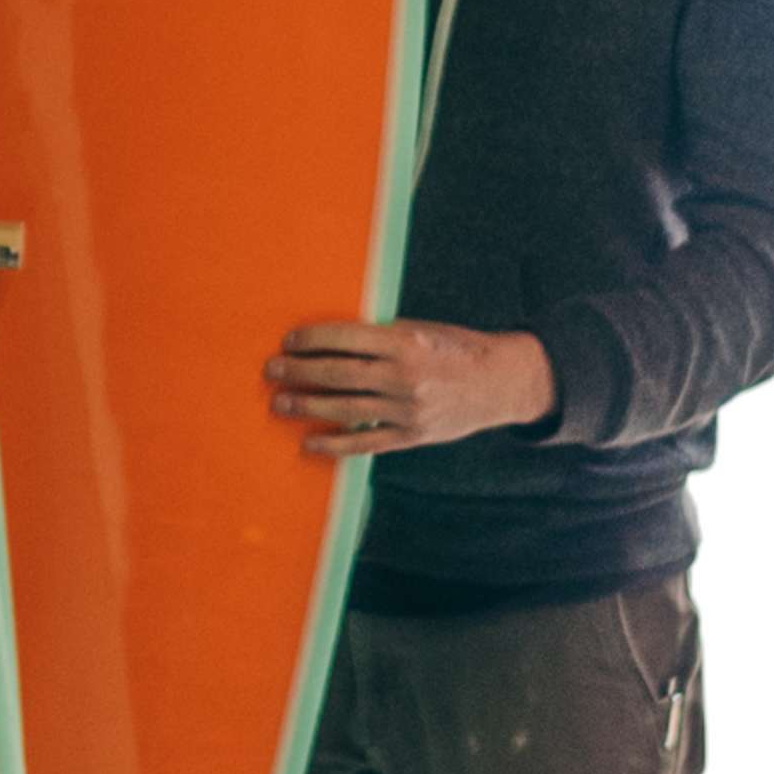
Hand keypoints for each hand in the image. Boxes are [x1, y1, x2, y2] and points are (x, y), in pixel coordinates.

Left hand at [264, 316, 554, 456]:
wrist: (500, 382)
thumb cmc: (455, 348)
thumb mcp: (421, 330)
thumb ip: (380, 338)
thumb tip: (329, 341)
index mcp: (406, 342)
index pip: (346, 338)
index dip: (312, 339)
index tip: (289, 340)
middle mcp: (405, 376)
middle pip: (338, 374)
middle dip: (299, 372)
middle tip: (272, 371)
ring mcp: (408, 409)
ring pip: (345, 409)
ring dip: (307, 406)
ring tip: (280, 403)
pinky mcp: (412, 435)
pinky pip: (366, 442)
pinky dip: (335, 443)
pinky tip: (309, 441)